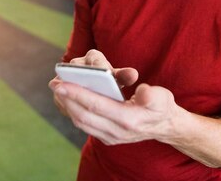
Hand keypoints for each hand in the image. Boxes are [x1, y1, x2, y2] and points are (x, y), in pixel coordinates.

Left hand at [49, 50, 181, 144]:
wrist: (165, 127)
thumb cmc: (161, 106)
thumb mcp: (162, 97)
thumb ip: (151, 95)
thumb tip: (142, 91)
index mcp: (128, 119)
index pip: (96, 105)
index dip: (77, 93)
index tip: (62, 83)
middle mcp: (117, 132)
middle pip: (84, 115)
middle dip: (67, 99)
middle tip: (55, 84)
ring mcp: (111, 137)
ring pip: (82, 123)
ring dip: (67, 107)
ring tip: (57, 91)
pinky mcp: (107, 138)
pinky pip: (85, 126)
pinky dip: (73, 114)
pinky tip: (68, 102)